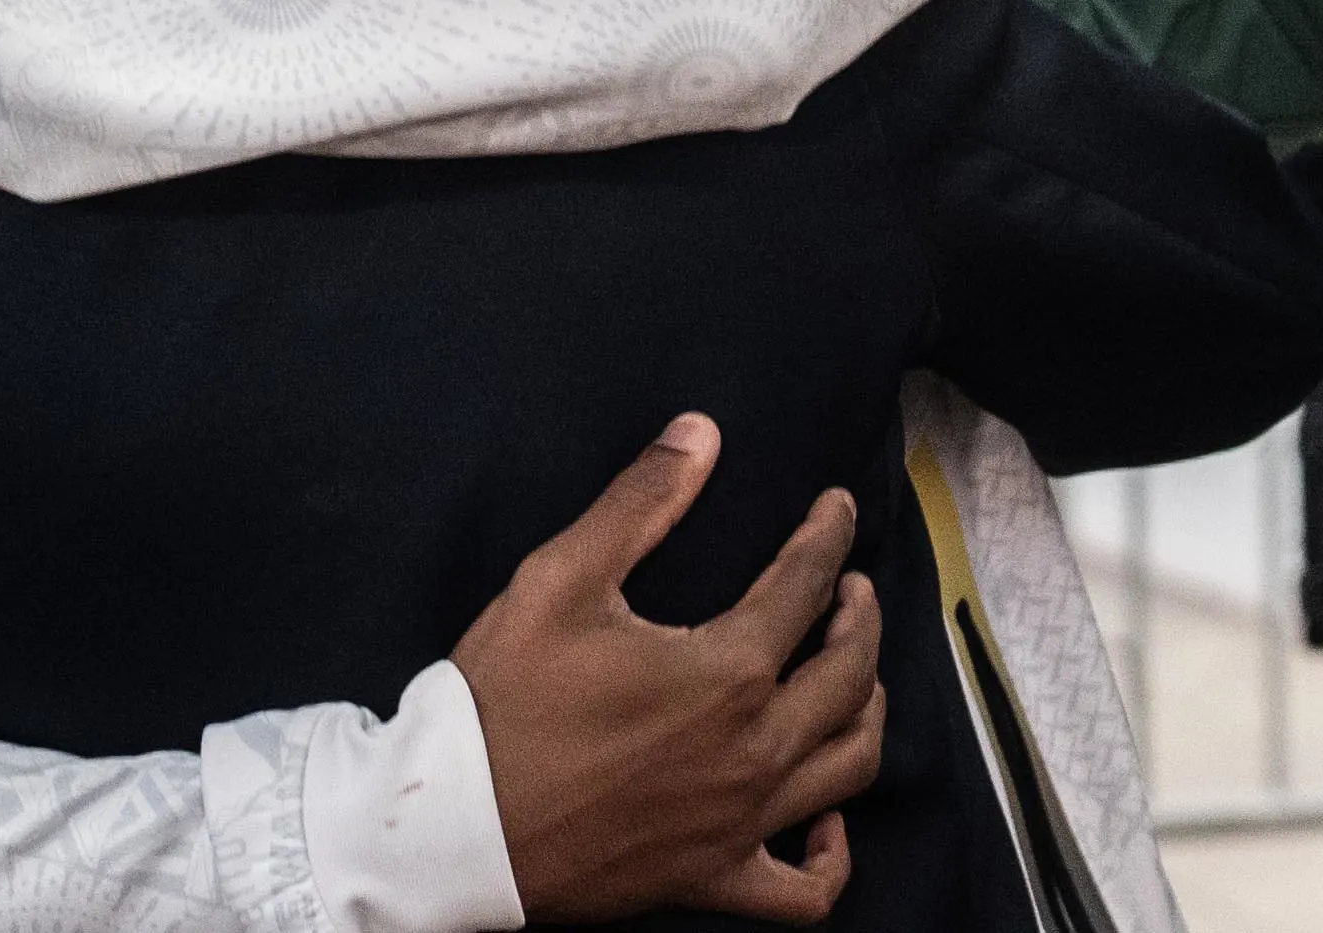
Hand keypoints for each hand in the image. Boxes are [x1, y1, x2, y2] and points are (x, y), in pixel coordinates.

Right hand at [453, 414, 883, 925]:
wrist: (456, 823)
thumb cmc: (505, 701)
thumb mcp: (560, 578)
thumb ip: (639, 503)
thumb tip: (700, 435)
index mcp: (726, 671)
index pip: (805, 586)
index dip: (828, 536)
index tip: (835, 508)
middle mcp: (754, 749)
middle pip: (850, 675)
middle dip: (861, 618)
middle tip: (850, 586)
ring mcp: (741, 823)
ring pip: (849, 767)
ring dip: (866, 710)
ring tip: (853, 676)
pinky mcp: (714, 879)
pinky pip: (805, 891)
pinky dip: (831, 856)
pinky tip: (826, 821)